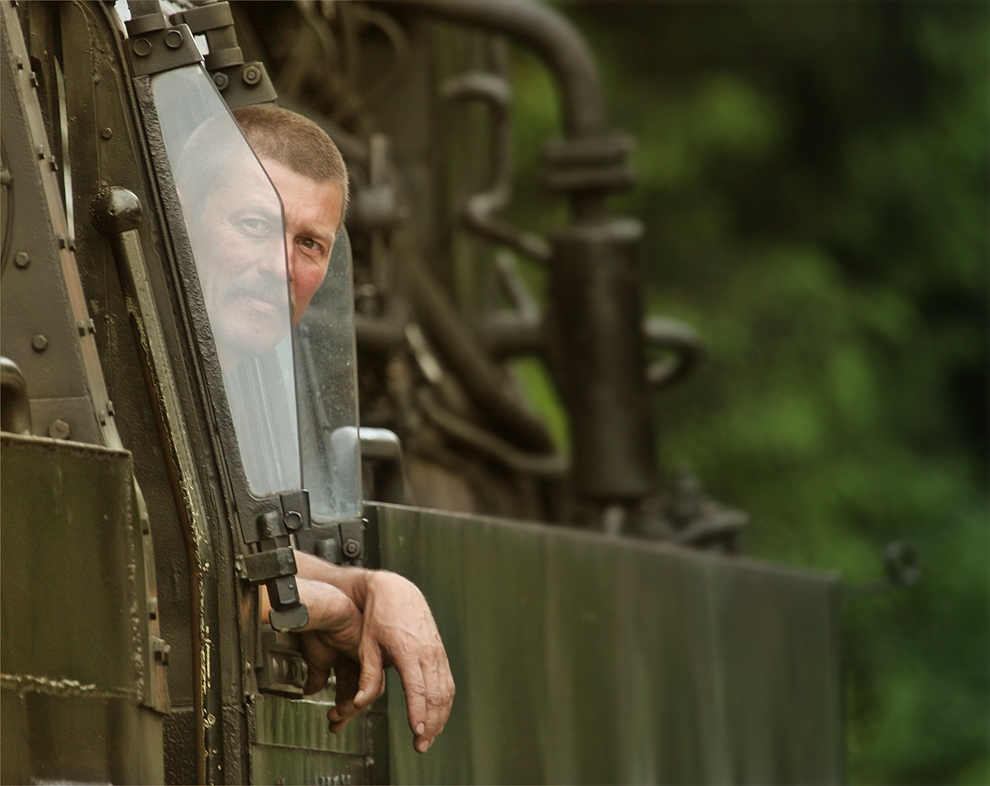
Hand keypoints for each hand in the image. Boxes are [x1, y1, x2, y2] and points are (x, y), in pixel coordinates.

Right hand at [261, 578, 366, 722]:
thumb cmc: (318, 628)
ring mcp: (367, 658)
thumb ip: (317, 675)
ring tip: (338, 715)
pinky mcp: (374, 658)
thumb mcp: (316, 658)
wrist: (326, 611)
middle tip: (335, 723)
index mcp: (344, 657)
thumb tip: (310, 690)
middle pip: (357, 691)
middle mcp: (358, 658)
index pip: (345, 687)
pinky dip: (362, 698)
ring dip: (352, 708)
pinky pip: (374, 684)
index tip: (331, 718)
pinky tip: (350, 705)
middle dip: (346, 711)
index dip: (339, 704)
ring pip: (367, 691)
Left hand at [291, 552, 454, 752]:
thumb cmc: (378, 615)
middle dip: (431, 722)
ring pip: (446, 689)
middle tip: (421, 744)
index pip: (418, 688)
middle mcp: (427, 651)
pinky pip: (447, 680)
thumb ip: (368, 675)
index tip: (417, 731)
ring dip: (441, 715)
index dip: (419, 712)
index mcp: (408, 650)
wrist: (395, 590)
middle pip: (436, 694)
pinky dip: (445, 701)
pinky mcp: (439, 651)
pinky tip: (439, 715)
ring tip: (430, 736)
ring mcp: (436, 651)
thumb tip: (360, 702)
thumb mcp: (367, 645)